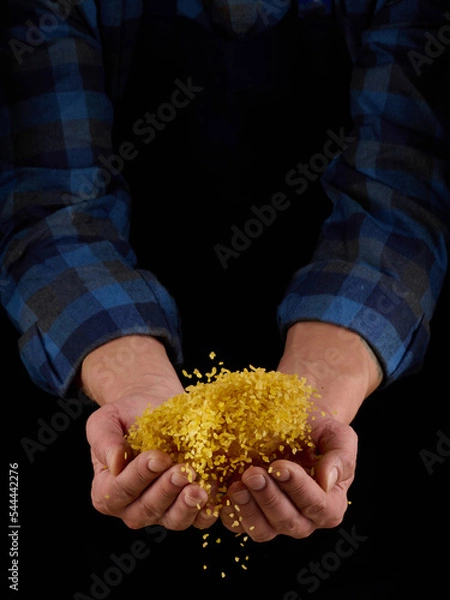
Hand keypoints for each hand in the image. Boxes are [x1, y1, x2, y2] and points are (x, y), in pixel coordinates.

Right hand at [82, 335, 218, 530]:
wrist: (156, 406)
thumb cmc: (127, 414)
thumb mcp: (106, 421)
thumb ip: (105, 441)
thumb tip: (114, 464)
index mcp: (107, 491)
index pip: (119, 491)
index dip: (138, 477)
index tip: (157, 457)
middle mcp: (133, 508)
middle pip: (148, 510)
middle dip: (166, 490)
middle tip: (182, 470)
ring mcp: (163, 511)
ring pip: (174, 520)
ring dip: (188, 505)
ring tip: (201, 487)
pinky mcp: (189, 508)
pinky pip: (199, 519)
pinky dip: (209, 509)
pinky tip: (215, 490)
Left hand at [221, 411, 356, 540]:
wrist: (294, 421)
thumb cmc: (319, 429)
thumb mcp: (338, 435)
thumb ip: (341, 458)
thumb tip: (327, 480)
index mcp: (330, 504)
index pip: (318, 506)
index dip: (298, 489)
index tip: (280, 466)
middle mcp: (304, 519)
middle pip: (288, 522)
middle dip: (269, 498)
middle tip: (253, 474)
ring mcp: (275, 520)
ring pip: (263, 530)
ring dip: (249, 509)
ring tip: (237, 485)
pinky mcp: (250, 514)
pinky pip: (239, 525)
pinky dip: (231, 512)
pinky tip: (226, 492)